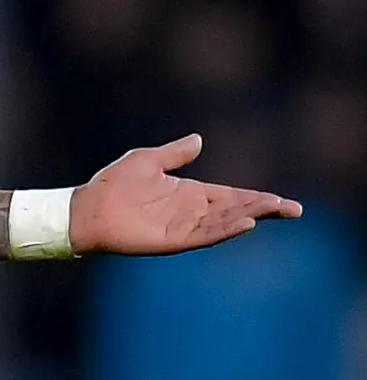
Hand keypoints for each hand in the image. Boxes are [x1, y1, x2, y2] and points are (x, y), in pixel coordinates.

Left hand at [70, 136, 301, 255]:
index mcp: (190, 193)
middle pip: (236, 210)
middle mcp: (191, 212)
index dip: (257, 198)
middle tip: (294, 209)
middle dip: (264, 209)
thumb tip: (199, 139)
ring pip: (225, 222)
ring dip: (250, 216)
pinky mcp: (171, 240)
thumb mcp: (149, 159)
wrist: (86, 207)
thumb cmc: (112, 184)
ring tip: (276, 210)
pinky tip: (246, 224)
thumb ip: (176, 153)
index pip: (232, 196)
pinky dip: (225, 230)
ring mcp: (183, 227)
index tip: (282, 201)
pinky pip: (204, 236)